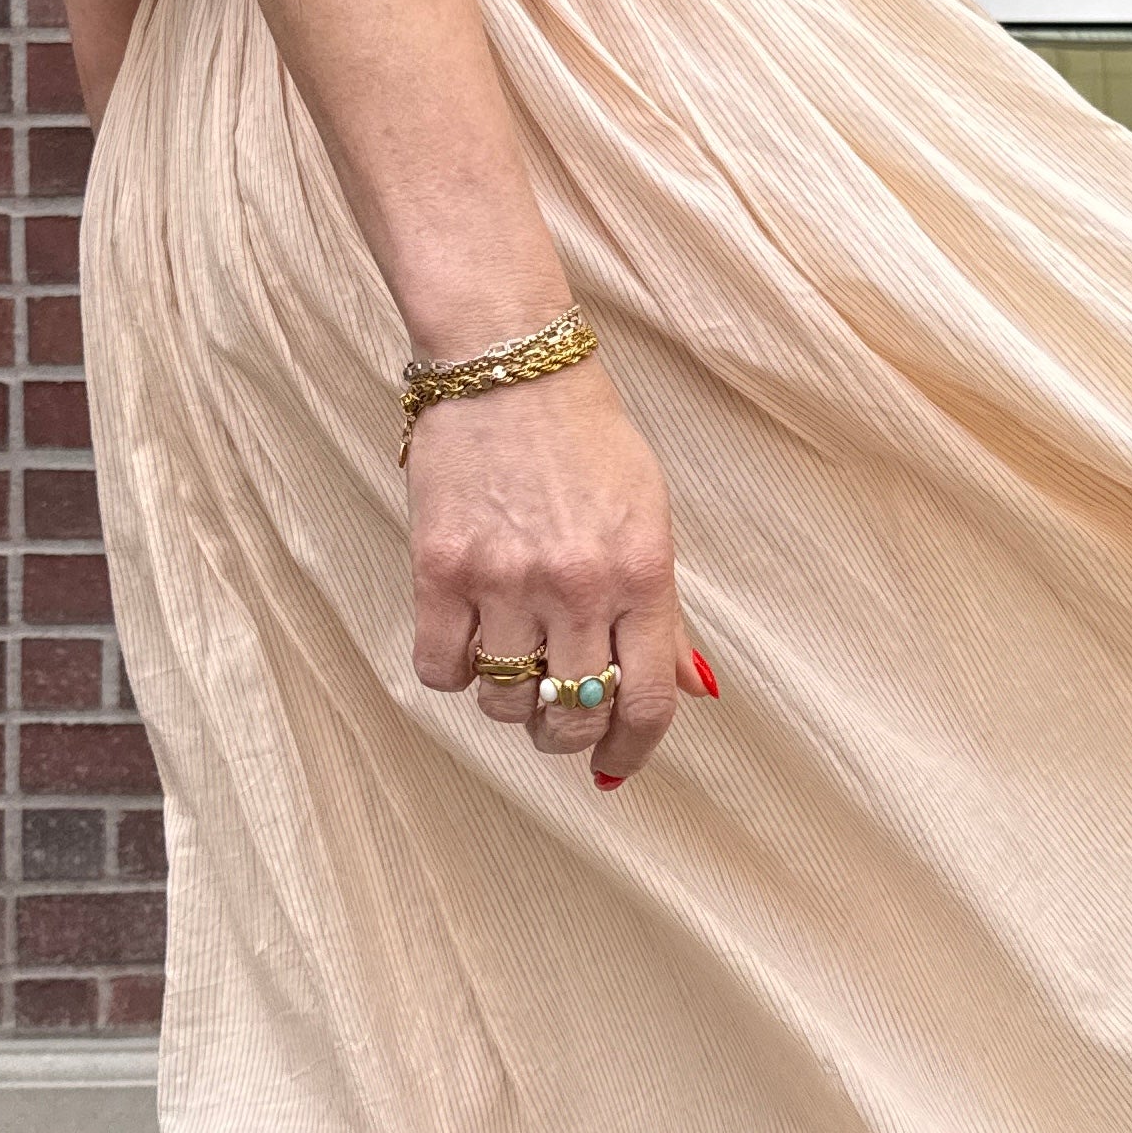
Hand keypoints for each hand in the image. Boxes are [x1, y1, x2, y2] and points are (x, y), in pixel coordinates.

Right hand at [406, 361, 708, 785]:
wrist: (510, 366)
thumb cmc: (587, 441)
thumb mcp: (650, 518)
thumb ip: (666, 612)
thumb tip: (690, 692)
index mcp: (643, 573)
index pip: (648, 700)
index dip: (634, 750)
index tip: (618, 765)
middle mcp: (579, 584)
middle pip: (574, 715)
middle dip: (567, 736)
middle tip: (557, 720)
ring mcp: (507, 578)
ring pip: (504, 703)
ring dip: (508, 703)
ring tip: (511, 664)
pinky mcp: (442, 568)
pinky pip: (441, 669)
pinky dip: (453, 671)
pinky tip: (466, 641)